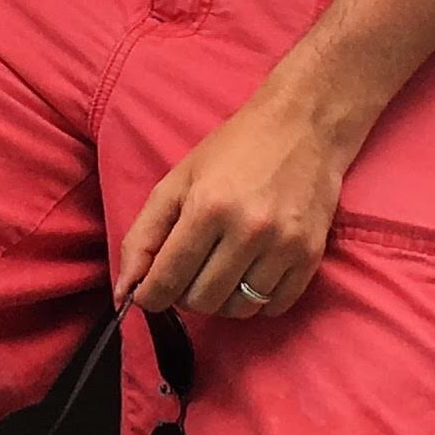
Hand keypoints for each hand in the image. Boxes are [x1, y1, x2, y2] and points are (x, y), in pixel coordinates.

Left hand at [118, 78, 353, 320]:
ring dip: (221, 300)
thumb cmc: (233, 149)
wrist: (302, 125)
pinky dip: (257, 299)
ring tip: (219, 271)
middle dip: (184, 295)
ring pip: (239, 309)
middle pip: (202, 300)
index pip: (167, 279)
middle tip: (187, 272)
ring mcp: (283, 246)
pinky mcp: (310, 256)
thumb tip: (124, 291)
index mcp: (206, 207)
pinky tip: (250, 272)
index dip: (149, 297)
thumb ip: (144, 235)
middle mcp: (247, 230)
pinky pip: (274, 307)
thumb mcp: (177, 180)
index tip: (146, 295)